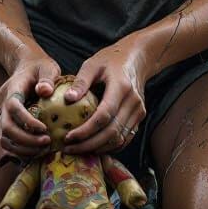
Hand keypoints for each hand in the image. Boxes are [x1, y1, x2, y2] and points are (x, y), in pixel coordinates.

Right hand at [0, 52, 61, 158]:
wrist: (26, 67)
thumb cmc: (39, 68)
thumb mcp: (47, 67)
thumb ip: (47, 78)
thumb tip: (45, 91)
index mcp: (13, 89)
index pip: (13, 107)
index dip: (27, 121)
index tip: (44, 129)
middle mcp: (3, 103)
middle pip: (6, 127)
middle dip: (25, 140)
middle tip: (47, 143)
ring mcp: (2, 114)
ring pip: (4, 138)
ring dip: (23, 149)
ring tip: (43, 150)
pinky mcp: (6, 122)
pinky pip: (8, 141)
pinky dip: (21, 150)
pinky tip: (37, 150)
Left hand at [62, 37, 147, 155]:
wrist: (136, 58)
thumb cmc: (111, 60)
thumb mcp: (92, 64)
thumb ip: (81, 82)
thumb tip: (67, 99)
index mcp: (121, 87)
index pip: (104, 115)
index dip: (86, 130)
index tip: (68, 137)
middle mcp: (133, 102)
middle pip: (112, 132)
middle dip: (89, 144)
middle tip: (69, 148)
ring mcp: (138, 111)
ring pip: (119, 139)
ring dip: (99, 148)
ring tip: (78, 149)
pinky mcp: (139, 117)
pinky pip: (126, 138)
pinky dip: (110, 147)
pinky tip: (94, 147)